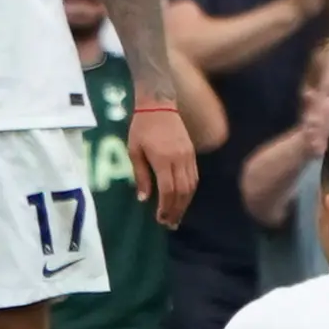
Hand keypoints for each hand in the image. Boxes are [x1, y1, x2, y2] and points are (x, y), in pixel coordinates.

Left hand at [128, 101, 197, 227]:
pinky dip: (190, 191)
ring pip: (191, 186)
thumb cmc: (141, 127)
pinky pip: (195, 176)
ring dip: (185, 203)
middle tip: (170, 224)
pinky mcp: (193, 153)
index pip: (168, 190)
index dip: (165, 207)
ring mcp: (188, 156)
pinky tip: (184, 199)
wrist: (159, 104)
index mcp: (163, 159)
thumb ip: (140, 175)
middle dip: (176, 210)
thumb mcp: (134, 150)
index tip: (160, 219)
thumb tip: (144, 199)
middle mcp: (179, 159)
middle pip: (182, 191)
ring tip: (178, 216)